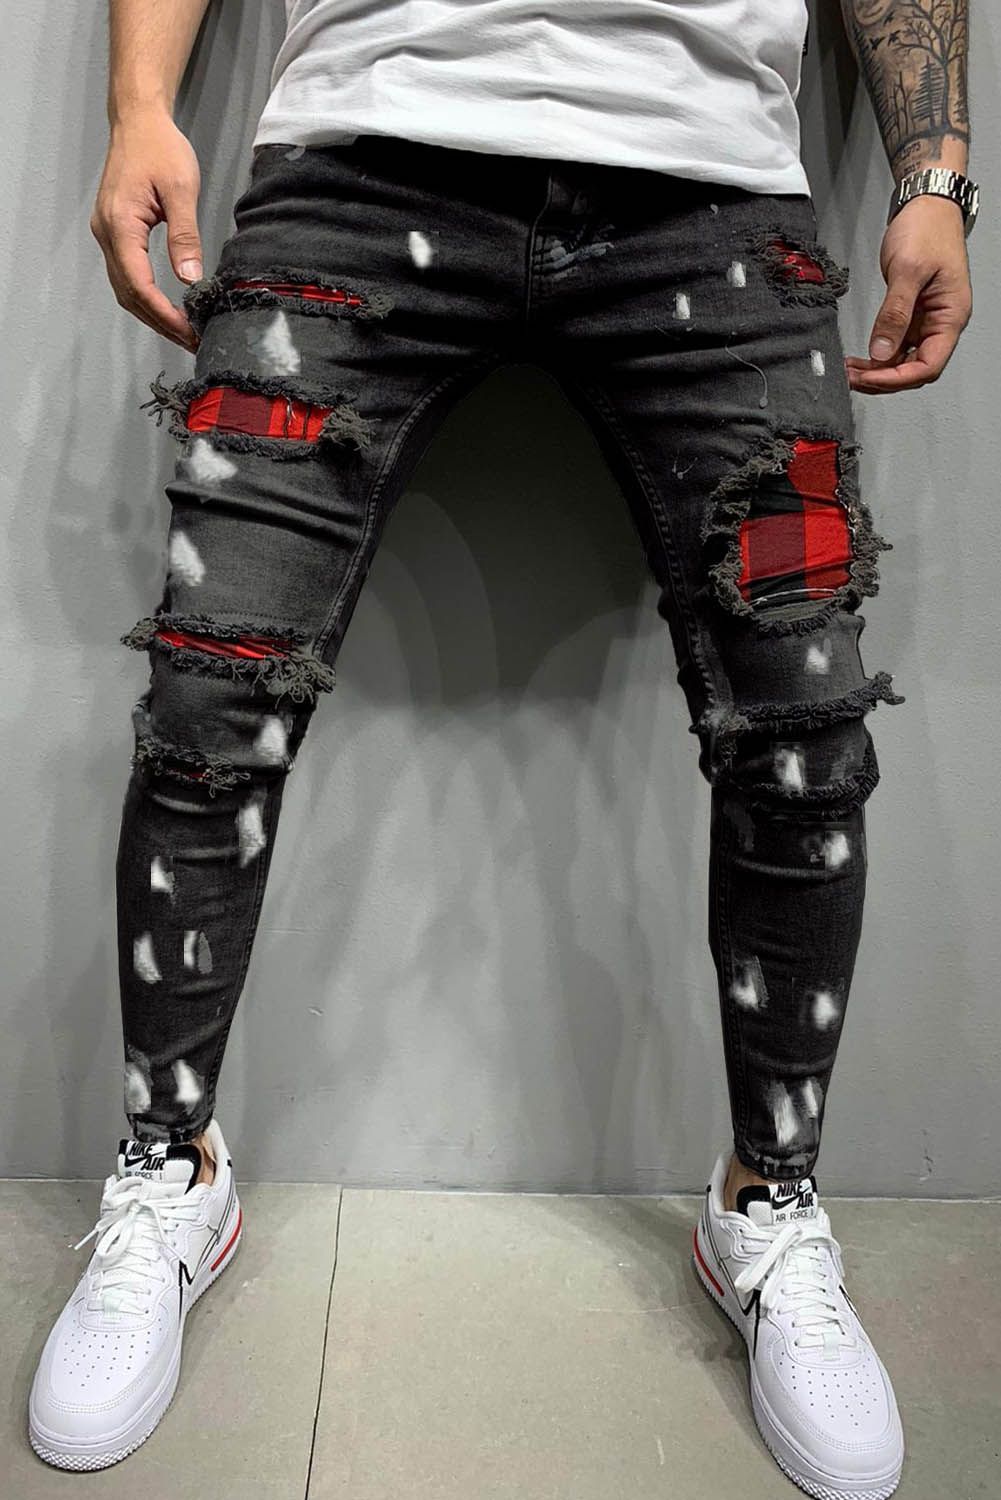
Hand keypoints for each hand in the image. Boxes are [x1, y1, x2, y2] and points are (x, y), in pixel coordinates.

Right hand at [90, 111, 202, 352]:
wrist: (138, 121)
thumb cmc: (160, 147)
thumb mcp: (181, 189)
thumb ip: (185, 235)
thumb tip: (190, 279)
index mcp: (120, 225)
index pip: (139, 285)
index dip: (164, 314)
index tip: (188, 331)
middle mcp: (106, 234)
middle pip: (129, 294)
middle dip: (159, 322)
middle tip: (191, 342)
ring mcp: (107, 234)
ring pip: (125, 288)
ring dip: (152, 314)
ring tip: (183, 331)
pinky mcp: (114, 232)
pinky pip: (126, 274)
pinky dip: (145, 297)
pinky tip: (167, 307)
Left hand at [845, 195, 971, 394]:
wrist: (926, 204)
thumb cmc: (927, 228)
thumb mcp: (908, 270)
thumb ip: (894, 313)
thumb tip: (881, 351)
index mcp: (951, 315)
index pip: (929, 365)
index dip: (899, 378)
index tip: (870, 377)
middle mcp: (941, 322)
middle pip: (915, 369)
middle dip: (884, 378)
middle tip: (853, 378)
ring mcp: (925, 320)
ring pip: (903, 360)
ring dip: (877, 370)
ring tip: (850, 371)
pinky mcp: (911, 314)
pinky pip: (895, 344)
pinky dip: (877, 355)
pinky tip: (859, 358)